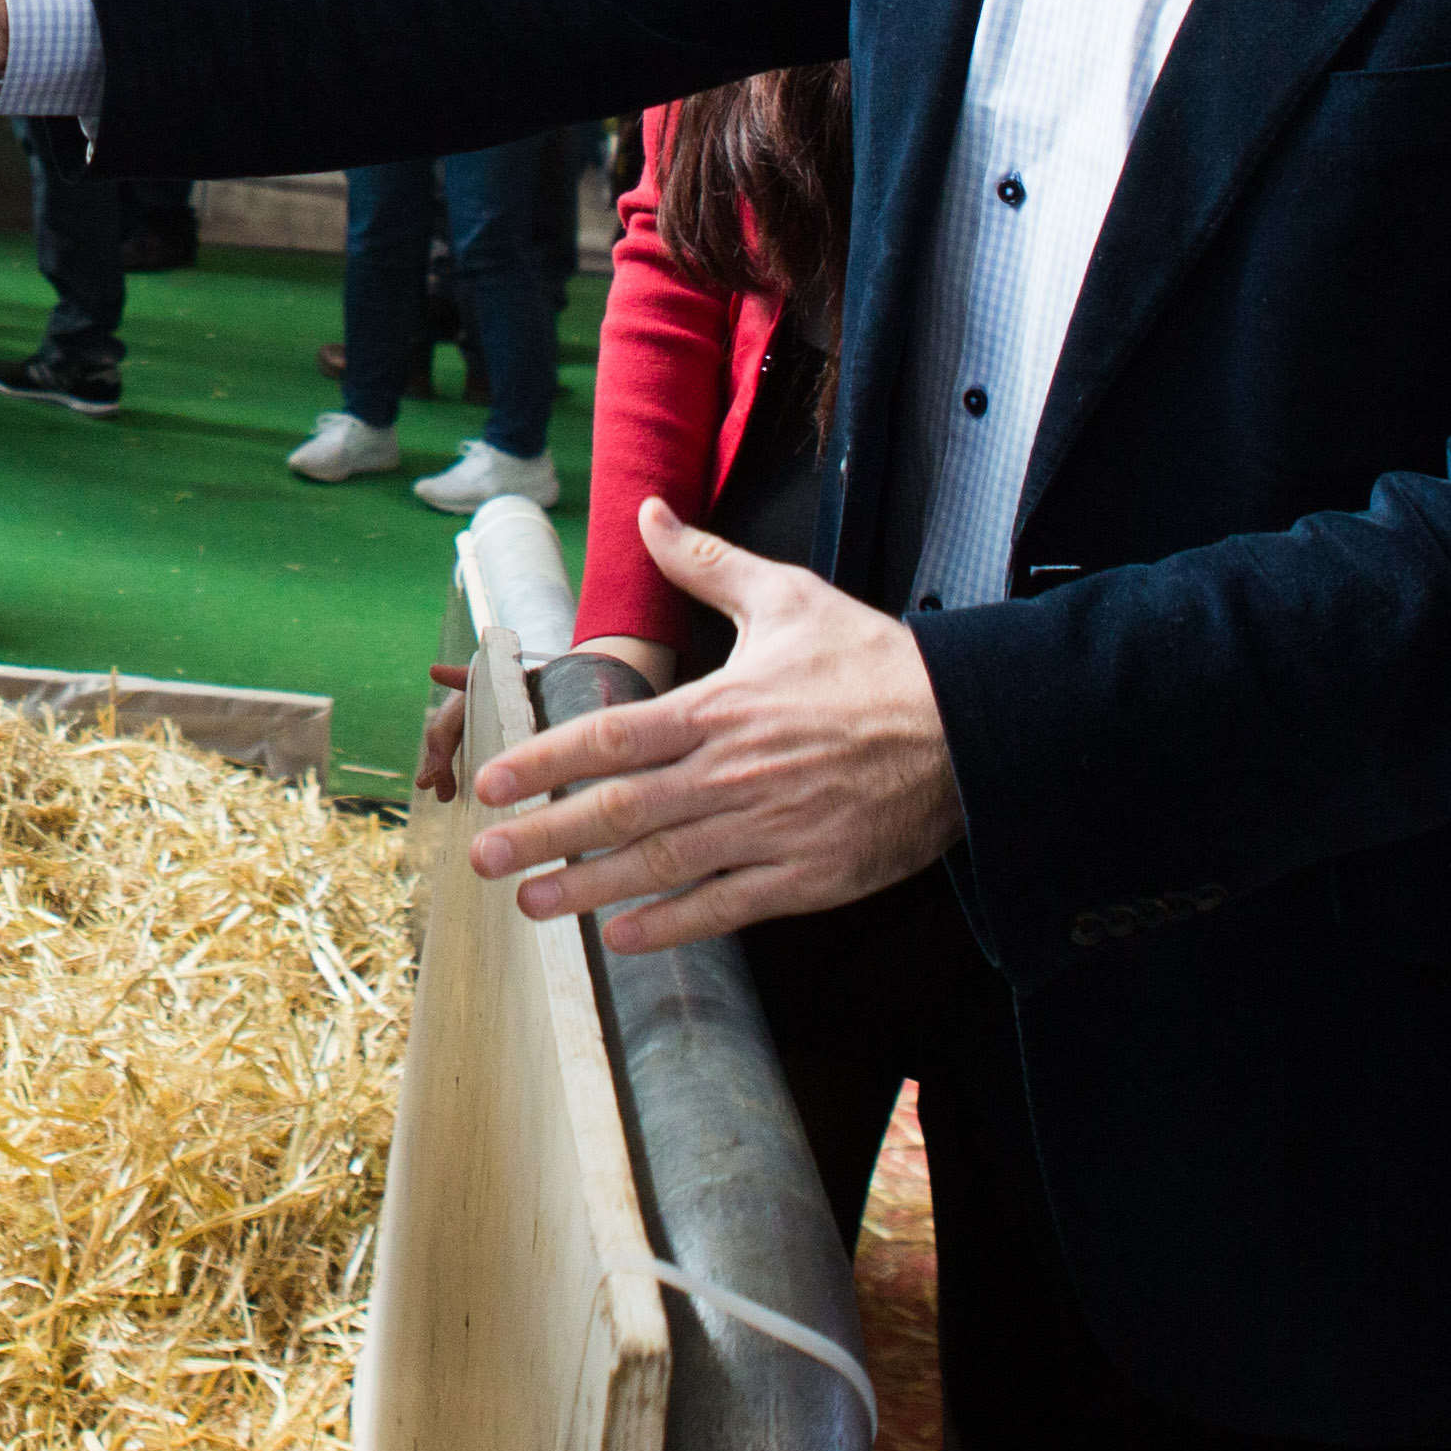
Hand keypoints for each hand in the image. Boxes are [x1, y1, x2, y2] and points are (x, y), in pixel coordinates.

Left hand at [463, 500, 960, 948]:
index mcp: (716, 709)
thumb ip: (707, 562)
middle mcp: (729, 774)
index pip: (608, 738)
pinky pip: (725, 908)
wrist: (966, 728)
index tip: (490, 782)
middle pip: (618, 811)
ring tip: (531, 904)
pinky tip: (623, 938)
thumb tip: (650, 512)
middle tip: (484, 856)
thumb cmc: (872, 662)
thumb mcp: (787, 597)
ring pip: (660, 865)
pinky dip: (671, 926)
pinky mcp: (807, 876)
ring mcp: (767, 830)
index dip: (544, 762)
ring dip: (589, 888)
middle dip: (544, 836)